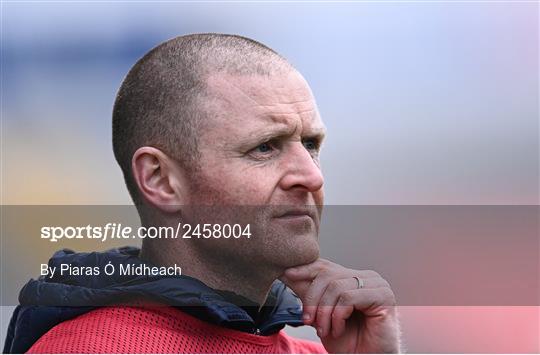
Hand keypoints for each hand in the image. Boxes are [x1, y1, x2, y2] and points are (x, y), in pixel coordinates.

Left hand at [279, 258, 400, 352]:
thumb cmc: (347, 341)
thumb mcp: (320, 313)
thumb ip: (308, 292)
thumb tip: (288, 272)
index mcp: (353, 277)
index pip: (325, 266)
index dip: (305, 269)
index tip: (286, 274)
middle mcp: (366, 277)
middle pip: (327, 274)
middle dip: (312, 299)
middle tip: (307, 320)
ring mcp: (377, 284)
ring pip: (336, 287)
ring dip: (324, 312)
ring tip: (324, 330)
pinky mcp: (383, 296)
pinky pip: (348, 297)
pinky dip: (337, 316)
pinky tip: (338, 329)